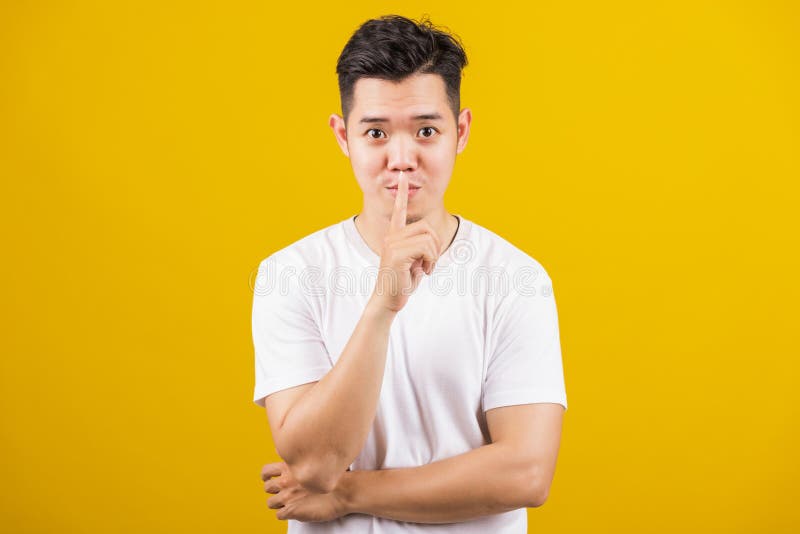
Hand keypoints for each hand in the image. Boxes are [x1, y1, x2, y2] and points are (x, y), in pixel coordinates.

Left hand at [261, 461, 346, 522]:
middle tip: (279, 492)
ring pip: (270, 503)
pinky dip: (285, 514)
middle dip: (272, 490)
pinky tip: (293, 511)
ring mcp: (288, 497)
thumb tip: (289, 449)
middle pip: (267, 487)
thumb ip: (299, 456)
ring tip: (287, 502)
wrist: (345, 491)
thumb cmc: (334, 475)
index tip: (269, 478)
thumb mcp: (316, 458)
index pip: (266, 471)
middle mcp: (286, 482)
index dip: (267, 476)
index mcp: (289, 467)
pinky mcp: (292, 511)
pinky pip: (279, 515)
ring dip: (278, 503)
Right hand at [371, 171, 442, 312]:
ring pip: (429, 238)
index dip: (402, 194)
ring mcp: (392, 244)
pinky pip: (425, 248)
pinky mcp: (396, 254)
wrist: (388, 300)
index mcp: (394, 235)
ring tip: (426, 268)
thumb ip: (420, 248)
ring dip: (434, 256)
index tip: (404, 178)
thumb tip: (433, 241)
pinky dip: (431, 261)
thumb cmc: (401, 282)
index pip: (399, 210)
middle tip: (430, 263)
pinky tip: (423, 272)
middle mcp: (392, 236)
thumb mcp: (414, 261)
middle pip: (427, 227)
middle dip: (436, 245)